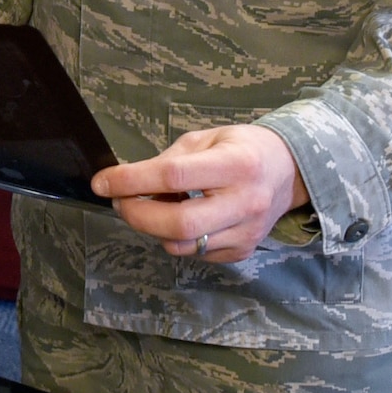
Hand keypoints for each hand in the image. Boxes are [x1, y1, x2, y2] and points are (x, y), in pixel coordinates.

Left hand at [91, 125, 308, 262]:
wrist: (288, 172)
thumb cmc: (241, 148)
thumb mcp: (206, 139)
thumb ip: (169, 161)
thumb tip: (128, 183)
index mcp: (236, 164)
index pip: (174, 176)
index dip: (131, 180)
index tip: (103, 182)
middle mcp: (244, 202)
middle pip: (178, 223)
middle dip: (137, 215)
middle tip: (120, 201)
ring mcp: (245, 233)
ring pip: (183, 244)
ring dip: (153, 227)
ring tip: (150, 205)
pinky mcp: (242, 252)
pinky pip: (195, 253)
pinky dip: (176, 237)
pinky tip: (179, 217)